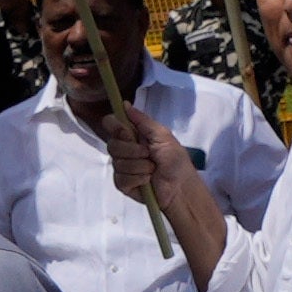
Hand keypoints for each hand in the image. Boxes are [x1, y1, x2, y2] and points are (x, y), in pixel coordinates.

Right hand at [94, 98, 228, 271]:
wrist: (181, 187)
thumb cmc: (175, 160)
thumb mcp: (162, 135)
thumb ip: (142, 120)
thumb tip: (124, 104)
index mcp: (133, 135)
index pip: (111, 124)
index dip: (114, 127)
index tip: (126, 132)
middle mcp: (124, 149)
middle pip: (112, 144)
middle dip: (133, 150)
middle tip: (148, 154)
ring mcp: (122, 167)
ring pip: (118, 162)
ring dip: (140, 166)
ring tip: (152, 169)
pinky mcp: (122, 184)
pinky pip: (121, 178)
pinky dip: (137, 178)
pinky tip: (147, 181)